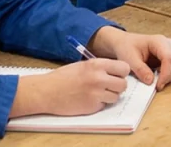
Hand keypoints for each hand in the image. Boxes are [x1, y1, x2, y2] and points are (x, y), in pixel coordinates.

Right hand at [12, 58, 129, 117]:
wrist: (47, 91)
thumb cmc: (63, 77)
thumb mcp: (83, 65)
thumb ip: (100, 67)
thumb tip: (117, 72)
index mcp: (97, 64)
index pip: (124, 68)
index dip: (121, 73)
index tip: (116, 75)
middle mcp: (99, 78)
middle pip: (123, 84)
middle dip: (117, 86)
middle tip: (108, 86)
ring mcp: (96, 94)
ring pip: (116, 97)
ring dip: (109, 96)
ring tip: (97, 93)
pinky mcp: (92, 106)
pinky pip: (104, 105)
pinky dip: (99, 104)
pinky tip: (88, 99)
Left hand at [90, 26, 170, 90]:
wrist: (125, 43)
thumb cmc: (126, 48)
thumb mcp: (129, 59)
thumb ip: (140, 69)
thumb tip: (151, 81)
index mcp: (159, 41)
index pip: (169, 58)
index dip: (166, 74)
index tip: (158, 86)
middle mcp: (169, 44)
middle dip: (170, 77)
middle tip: (157, 86)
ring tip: (159, 81)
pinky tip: (161, 77)